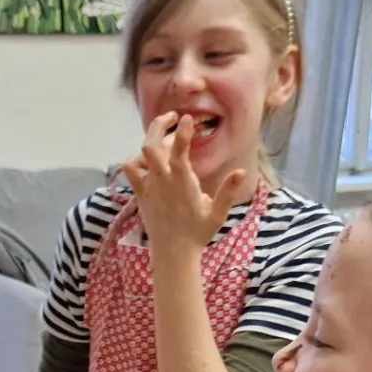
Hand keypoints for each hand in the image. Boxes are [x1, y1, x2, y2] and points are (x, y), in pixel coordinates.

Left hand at [120, 112, 245, 253]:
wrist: (173, 253)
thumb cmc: (198, 233)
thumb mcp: (218, 213)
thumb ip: (228, 191)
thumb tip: (240, 171)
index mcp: (182, 183)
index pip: (179, 150)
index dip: (182, 131)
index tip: (188, 118)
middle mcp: (162, 181)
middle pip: (151, 145)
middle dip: (159, 125)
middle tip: (172, 117)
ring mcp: (148, 187)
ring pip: (140, 155)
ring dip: (150, 142)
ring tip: (165, 138)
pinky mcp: (140, 194)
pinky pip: (130, 170)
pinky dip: (137, 159)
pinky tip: (150, 159)